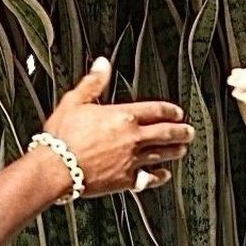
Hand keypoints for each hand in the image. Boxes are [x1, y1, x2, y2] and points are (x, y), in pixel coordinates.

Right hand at [41, 58, 193, 198]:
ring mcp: (132, 160)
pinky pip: (149, 178)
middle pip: (166, 133)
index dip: (170, 110)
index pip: (156, 110)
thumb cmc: (62, 137)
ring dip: (174, 151)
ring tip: (181, 150)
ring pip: (162, 154)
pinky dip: (159, 176)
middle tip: (189, 132)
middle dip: (181, 132)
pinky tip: (164, 175)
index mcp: (123, 116)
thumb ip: (92, 83)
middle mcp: (132, 138)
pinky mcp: (126, 180)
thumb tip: (102, 64)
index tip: (177, 112)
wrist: (56, 168)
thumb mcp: (75, 102)